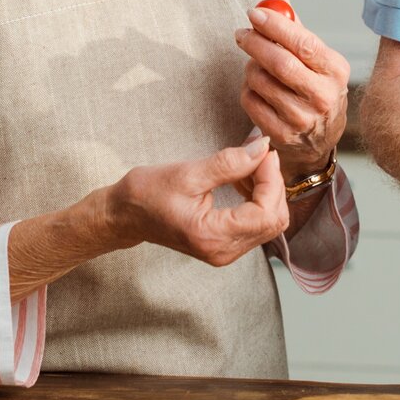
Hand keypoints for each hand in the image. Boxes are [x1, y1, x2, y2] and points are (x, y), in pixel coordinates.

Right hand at [105, 137, 289, 266]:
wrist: (124, 215)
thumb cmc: (148, 194)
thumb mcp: (188, 173)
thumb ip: (230, 162)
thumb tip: (262, 148)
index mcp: (212, 237)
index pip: (266, 213)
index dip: (272, 179)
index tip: (263, 152)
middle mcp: (223, 251)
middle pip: (274, 220)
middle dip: (273, 184)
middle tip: (257, 154)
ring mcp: (226, 251)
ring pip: (270, 221)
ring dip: (267, 190)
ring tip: (247, 164)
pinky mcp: (225, 244)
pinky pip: (257, 223)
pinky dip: (259, 198)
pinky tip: (242, 179)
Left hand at [236, 6, 348, 176]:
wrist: (320, 139)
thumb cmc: (317, 89)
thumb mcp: (318, 60)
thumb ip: (297, 29)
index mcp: (335, 70)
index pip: (304, 43)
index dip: (276, 26)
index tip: (255, 13)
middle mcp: (322, 96)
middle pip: (280, 63)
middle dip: (255, 43)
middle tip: (242, 34)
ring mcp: (302, 118)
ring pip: (261, 81)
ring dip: (250, 66)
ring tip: (254, 63)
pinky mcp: (282, 134)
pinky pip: (250, 101)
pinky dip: (247, 88)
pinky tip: (255, 86)